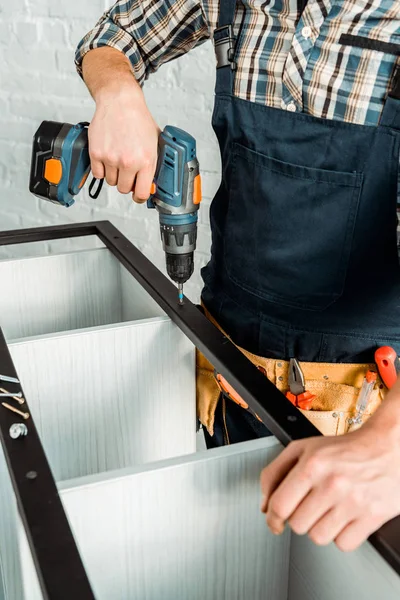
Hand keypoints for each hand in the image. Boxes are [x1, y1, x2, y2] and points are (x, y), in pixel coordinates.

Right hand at [88, 80, 159, 202]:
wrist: (120, 101)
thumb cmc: (138, 118)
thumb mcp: (155, 142)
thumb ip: (153, 164)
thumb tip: (152, 183)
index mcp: (146, 160)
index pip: (141, 193)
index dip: (139, 196)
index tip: (138, 194)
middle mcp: (128, 162)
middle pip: (124, 189)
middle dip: (126, 183)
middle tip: (128, 172)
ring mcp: (111, 158)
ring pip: (111, 182)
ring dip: (114, 175)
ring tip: (118, 159)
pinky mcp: (96, 153)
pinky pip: (98, 174)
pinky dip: (102, 169)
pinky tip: (108, 158)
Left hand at [260, 402, 399, 550]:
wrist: (387, 447)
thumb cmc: (345, 449)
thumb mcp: (303, 449)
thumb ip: (276, 472)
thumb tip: (264, 505)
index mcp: (312, 465)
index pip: (279, 505)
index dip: (272, 517)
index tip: (274, 520)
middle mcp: (332, 484)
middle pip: (297, 525)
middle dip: (299, 517)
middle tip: (309, 505)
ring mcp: (353, 502)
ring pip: (318, 538)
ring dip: (320, 527)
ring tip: (328, 510)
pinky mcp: (372, 517)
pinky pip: (343, 544)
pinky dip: (342, 535)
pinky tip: (344, 517)